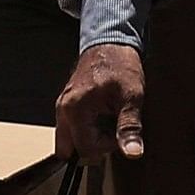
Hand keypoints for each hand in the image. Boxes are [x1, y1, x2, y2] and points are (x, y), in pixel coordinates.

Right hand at [53, 43, 145, 160]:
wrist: (110, 43)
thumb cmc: (120, 65)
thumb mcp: (131, 96)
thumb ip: (129, 127)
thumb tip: (133, 152)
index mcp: (75, 109)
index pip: (85, 149)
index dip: (106, 146)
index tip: (119, 131)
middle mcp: (63, 110)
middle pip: (69, 150)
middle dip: (92, 147)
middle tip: (110, 129)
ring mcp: (62, 107)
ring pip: (69, 140)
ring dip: (89, 137)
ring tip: (107, 119)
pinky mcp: (66, 105)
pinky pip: (72, 128)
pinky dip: (86, 128)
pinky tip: (101, 116)